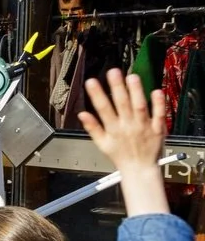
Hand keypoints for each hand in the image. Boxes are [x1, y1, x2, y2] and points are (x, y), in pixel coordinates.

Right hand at [79, 69, 169, 215]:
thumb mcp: (102, 144)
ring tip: (132, 77)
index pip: (103, 109)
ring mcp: (144, 127)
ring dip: (136, 92)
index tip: (91, 81)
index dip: (97, 95)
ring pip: (140, 107)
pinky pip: (159, 115)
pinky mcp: (158, 129)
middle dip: (117, 87)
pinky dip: (159, 104)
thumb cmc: (120, 156)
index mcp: (113, 129)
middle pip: (122, 104)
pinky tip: (157, 91)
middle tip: (113, 72)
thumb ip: (93, 128)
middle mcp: (128, 126)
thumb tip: (82, 114)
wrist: (140, 169)